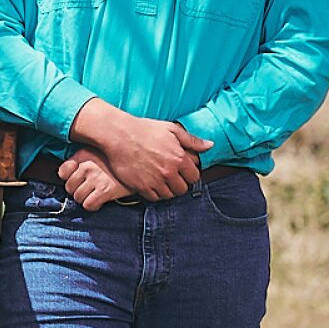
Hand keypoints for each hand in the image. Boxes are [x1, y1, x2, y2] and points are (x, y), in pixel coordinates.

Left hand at [57, 147, 131, 210]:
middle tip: (87, 189)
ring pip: (78, 198)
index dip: (67, 179)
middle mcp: (87, 166)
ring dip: (85, 199)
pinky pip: (88, 205)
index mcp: (83, 154)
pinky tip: (100, 201)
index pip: (62, 171)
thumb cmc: (119, 159)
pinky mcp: (106, 190)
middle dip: (77, 191)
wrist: (142, 164)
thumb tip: (67, 172)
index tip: (76, 180)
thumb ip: (83, 159)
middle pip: (69, 187)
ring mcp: (96, 178)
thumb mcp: (98, 150)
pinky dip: (93, 206)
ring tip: (94, 195)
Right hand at [70, 98, 210, 200]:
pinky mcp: (141, 187)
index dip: (189, 174)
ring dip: (167, 190)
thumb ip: (192, 140)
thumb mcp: (171, 129)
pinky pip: (154, 198)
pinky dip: (154, 193)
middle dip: (179, 183)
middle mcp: (169, 171)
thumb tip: (210, 145)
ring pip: (169, 195)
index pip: (194, 176)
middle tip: (172, 177)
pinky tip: (150, 183)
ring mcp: (155, 180)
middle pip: (183, 189)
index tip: (182, 171)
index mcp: (179, 158)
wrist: (118, 135)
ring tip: (161, 180)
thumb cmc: (144, 129)